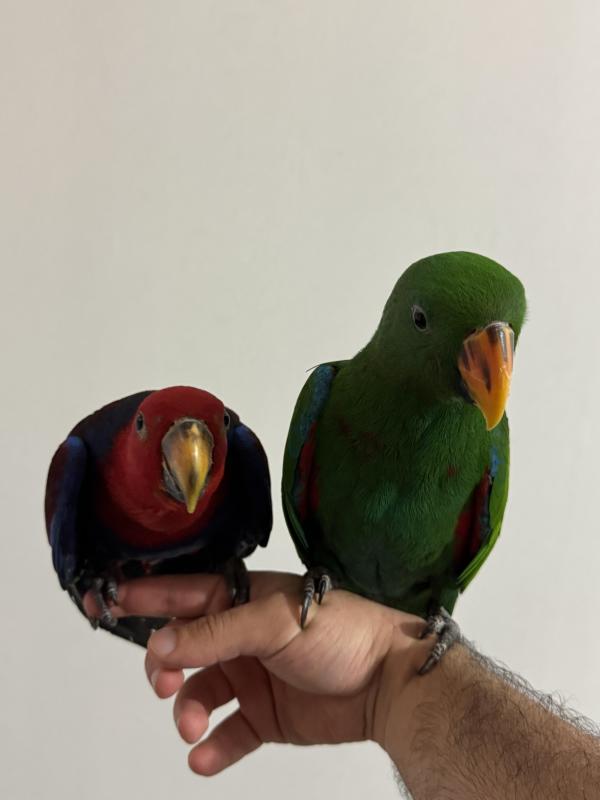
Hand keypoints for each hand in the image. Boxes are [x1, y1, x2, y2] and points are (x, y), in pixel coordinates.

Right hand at [109, 571, 434, 774]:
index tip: (111, 602)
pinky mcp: (266, 715)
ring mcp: (252, 677)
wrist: (388, 682)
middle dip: (164, 667)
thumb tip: (162, 641)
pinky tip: (204, 757)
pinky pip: (228, 733)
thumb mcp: (274, 622)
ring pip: (198, 695)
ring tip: (190, 725)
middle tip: (164, 684)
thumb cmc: (339, 632)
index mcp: (241, 600)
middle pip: (181, 650)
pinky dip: (212, 747)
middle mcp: (240, 637)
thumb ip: (215, 632)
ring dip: (186, 711)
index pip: (183, 594)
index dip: (147, 596)